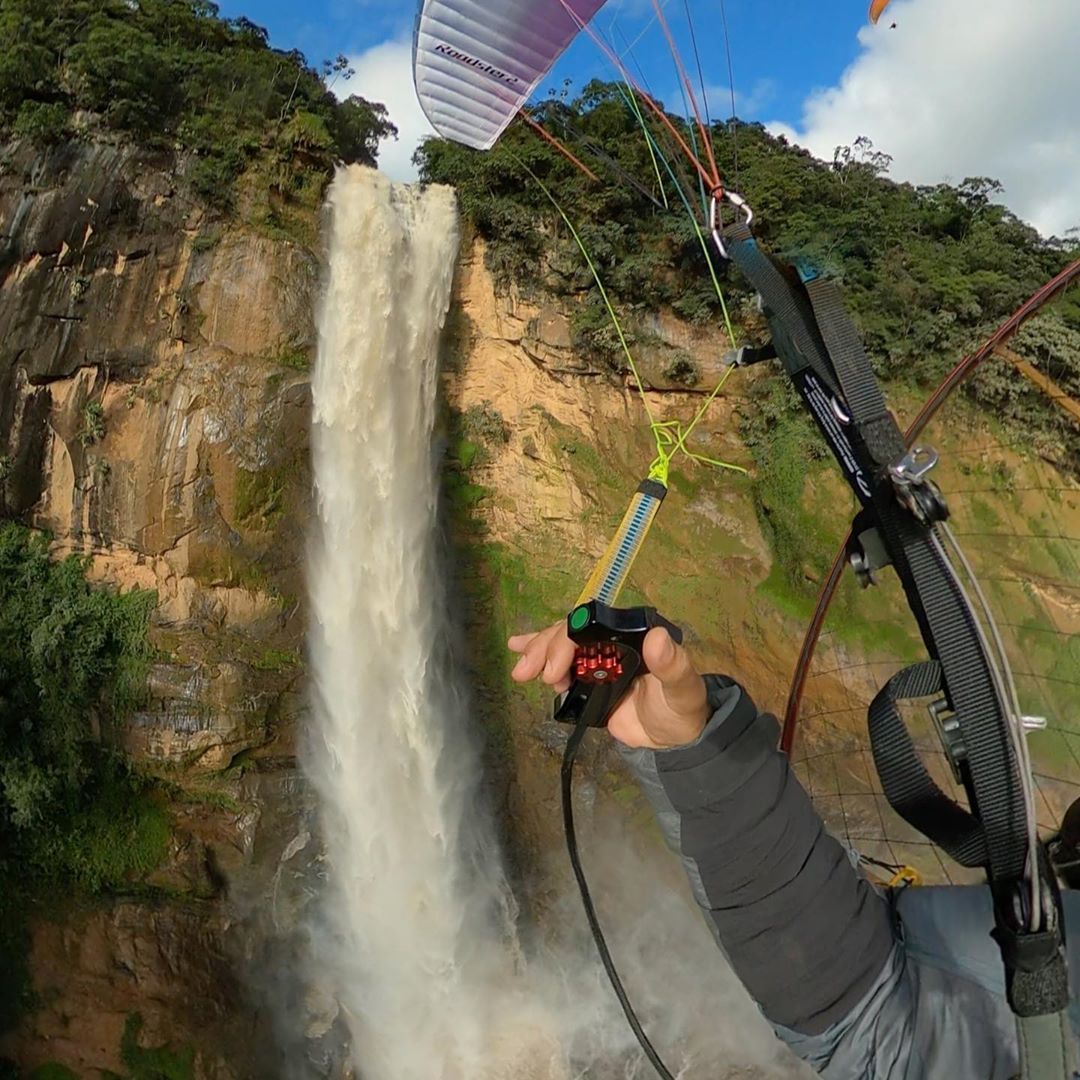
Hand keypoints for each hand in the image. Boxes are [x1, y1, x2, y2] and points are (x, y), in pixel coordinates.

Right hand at [508, 620, 709, 749]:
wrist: (674, 738)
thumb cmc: (681, 707)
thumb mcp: (682, 688)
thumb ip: (672, 665)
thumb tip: (658, 638)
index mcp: (631, 636)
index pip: (593, 626)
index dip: (568, 641)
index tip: (556, 666)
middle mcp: (610, 642)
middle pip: (570, 634)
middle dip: (546, 649)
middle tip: (532, 674)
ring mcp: (595, 660)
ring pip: (559, 644)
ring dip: (536, 652)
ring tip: (522, 672)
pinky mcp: (585, 680)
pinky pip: (558, 662)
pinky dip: (536, 653)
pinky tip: (516, 648)